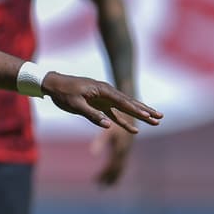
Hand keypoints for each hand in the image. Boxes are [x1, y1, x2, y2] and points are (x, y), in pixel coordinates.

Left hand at [42, 73, 161, 132]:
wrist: (53, 84)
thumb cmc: (63, 93)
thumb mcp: (75, 104)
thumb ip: (91, 114)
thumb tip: (107, 125)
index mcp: (102, 90)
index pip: (123, 102)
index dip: (136, 110)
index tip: (148, 116)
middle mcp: (107, 93)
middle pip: (129, 103)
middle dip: (145, 111)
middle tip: (160, 117)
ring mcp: (104, 99)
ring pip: (125, 108)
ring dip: (139, 115)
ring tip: (154, 121)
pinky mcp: (99, 104)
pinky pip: (114, 114)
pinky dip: (124, 121)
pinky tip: (133, 129)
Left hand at [92, 121, 134, 186]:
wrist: (131, 108)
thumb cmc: (117, 116)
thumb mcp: (109, 130)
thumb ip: (101, 142)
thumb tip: (92, 153)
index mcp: (121, 149)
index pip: (113, 167)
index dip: (106, 175)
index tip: (99, 184)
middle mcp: (125, 150)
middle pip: (118, 169)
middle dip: (110, 178)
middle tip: (101, 187)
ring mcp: (126, 147)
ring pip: (120, 165)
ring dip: (112, 174)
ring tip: (103, 184)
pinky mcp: (125, 144)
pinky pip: (119, 159)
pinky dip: (113, 166)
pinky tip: (107, 170)